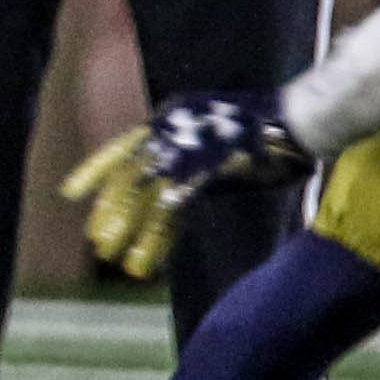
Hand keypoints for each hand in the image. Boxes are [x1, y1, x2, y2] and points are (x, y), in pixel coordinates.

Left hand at [61, 91, 313, 279]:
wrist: (309, 116)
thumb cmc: (274, 134)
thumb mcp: (222, 143)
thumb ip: (195, 164)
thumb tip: (176, 195)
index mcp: (171, 117)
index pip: (122, 148)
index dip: (95, 170)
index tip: (70, 193)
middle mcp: (172, 129)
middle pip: (128, 175)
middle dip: (111, 210)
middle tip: (98, 240)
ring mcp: (188, 149)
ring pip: (144, 196)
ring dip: (127, 230)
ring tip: (112, 257)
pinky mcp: (207, 171)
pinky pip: (171, 212)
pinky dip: (155, 240)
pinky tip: (143, 263)